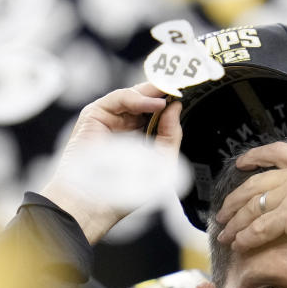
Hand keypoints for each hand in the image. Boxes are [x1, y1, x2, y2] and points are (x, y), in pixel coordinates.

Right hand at [41, 83, 183, 243]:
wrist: (98, 203)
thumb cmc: (125, 192)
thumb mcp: (161, 162)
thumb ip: (171, 134)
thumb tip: (175, 107)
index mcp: (140, 137)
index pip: (157, 112)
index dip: (172, 102)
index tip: (192, 94)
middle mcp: (124, 126)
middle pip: (146, 99)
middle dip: (165, 91)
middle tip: (184, 84)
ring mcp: (110, 119)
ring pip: (134, 95)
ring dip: (154, 92)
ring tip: (172, 94)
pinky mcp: (95, 116)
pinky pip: (119, 99)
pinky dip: (138, 99)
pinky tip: (156, 104)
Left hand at [215, 143, 286, 270]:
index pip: (280, 151)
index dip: (255, 157)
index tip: (241, 164)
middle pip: (258, 181)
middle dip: (235, 199)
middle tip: (223, 212)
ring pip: (255, 205)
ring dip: (236, 222)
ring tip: (225, 234)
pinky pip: (261, 227)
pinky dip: (247, 237)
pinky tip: (239, 245)